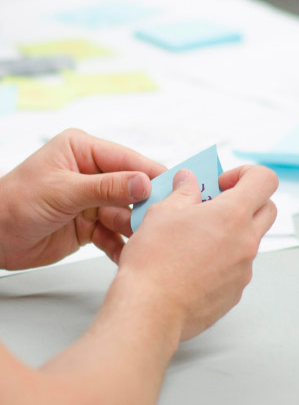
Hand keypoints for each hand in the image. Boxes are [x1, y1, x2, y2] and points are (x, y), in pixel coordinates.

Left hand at [0, 129, 164, 269]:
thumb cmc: (13, 203)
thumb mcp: (62, 191)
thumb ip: (106, 187)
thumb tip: (143, 182)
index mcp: (83, 150)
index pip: (127, 160)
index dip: (152, 174)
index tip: (176, 187)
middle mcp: (91, 173)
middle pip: (132, 188)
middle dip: (145, 205)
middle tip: (163, 220)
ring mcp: (92, 200)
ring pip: (126, 213)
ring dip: (134, 228)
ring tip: (144, 241)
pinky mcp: (90, 224)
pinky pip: (114, 234)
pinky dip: (120, 245)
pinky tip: (127, 254)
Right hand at [113, 165, 277, 341]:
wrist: (150, 311)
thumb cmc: (154, 261)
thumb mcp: (162, 213)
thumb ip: (183, 192)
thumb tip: (188, 181)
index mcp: (233, 215)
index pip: (265, 180)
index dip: (246, 174)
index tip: (222, 183)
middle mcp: (246, 242)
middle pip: (268, 209)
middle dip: (247, 202)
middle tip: (215, 206)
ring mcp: (244, 270)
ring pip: (250, 240)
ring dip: (232, 232)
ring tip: (195, 238)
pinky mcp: (235, 292)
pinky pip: (237, 267)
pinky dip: (222, 260)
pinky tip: (192, 266)